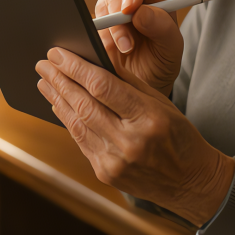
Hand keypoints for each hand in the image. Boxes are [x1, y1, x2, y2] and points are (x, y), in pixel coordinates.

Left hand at [36, 47, 234, 226]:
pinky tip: (59, 104)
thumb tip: (94, 57)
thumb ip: (127, 81)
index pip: (102, 86)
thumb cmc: (177, 135)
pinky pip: (81, 141)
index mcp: (148, 118)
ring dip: (57, 99)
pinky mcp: (106, 174)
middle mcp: (129, 142)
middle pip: (84, 104)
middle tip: (43, 63)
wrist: (190, 182)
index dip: (75, 67)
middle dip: (60, 80)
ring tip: (44, 80)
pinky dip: (68, 120)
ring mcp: (115, 162)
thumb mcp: (161, 102)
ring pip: (77, 124)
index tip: (58, 53)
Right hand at [97, 0, 184, 96]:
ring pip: (100, 10)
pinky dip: (97, 40)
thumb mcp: (171, 47)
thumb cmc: (163, 61)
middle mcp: (128, 1)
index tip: (130, 8)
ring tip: (124, 51)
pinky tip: (109, 54)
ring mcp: (110, 15)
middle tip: (127, 43)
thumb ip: (162, 27)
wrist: (147, 84)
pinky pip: (87, 28)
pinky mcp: (96, 31)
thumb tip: (140, 12)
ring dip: (109, 32)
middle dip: (118, 18)